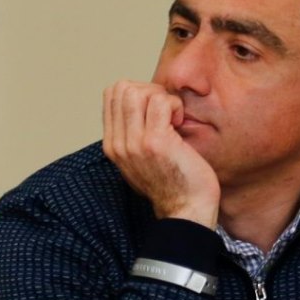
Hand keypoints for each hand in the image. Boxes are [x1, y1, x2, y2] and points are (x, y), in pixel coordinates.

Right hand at [102, 80, 219, 226]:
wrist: (187, 211)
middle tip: (167, 111)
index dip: (138, 91)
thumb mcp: (143, 159)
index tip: (156, 110)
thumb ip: (135, 135)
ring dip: (162, 97)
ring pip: (137, 91)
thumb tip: (143, 104)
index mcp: (113, 145)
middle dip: (150, 90)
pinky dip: (174, 105)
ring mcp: (134, 142)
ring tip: (173, 118)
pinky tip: (180, 123)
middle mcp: (118, 143)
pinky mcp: (155, 142)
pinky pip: (160, 102)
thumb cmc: (175, 183)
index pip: (112, 95)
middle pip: (122, 88)